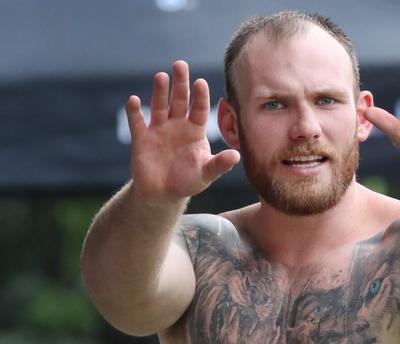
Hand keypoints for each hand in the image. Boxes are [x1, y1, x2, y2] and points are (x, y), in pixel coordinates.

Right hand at [125, 60, 239, 202]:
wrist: (163, 194)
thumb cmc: (188, 181)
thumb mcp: (206, 174)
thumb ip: (220, 164)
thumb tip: (236, 156)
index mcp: (195, 131)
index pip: (199, 109)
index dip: (200, 96)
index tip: (200, 82)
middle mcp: (177, 125)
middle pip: (180, 100)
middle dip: (180, 83)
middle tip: (180, 64)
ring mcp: (159, 130)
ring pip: (159, 106)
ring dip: (159, 92)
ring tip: (161, 76)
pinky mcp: (142, 139)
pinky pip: (137, 123)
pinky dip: (134, 112)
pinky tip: (134, 101)